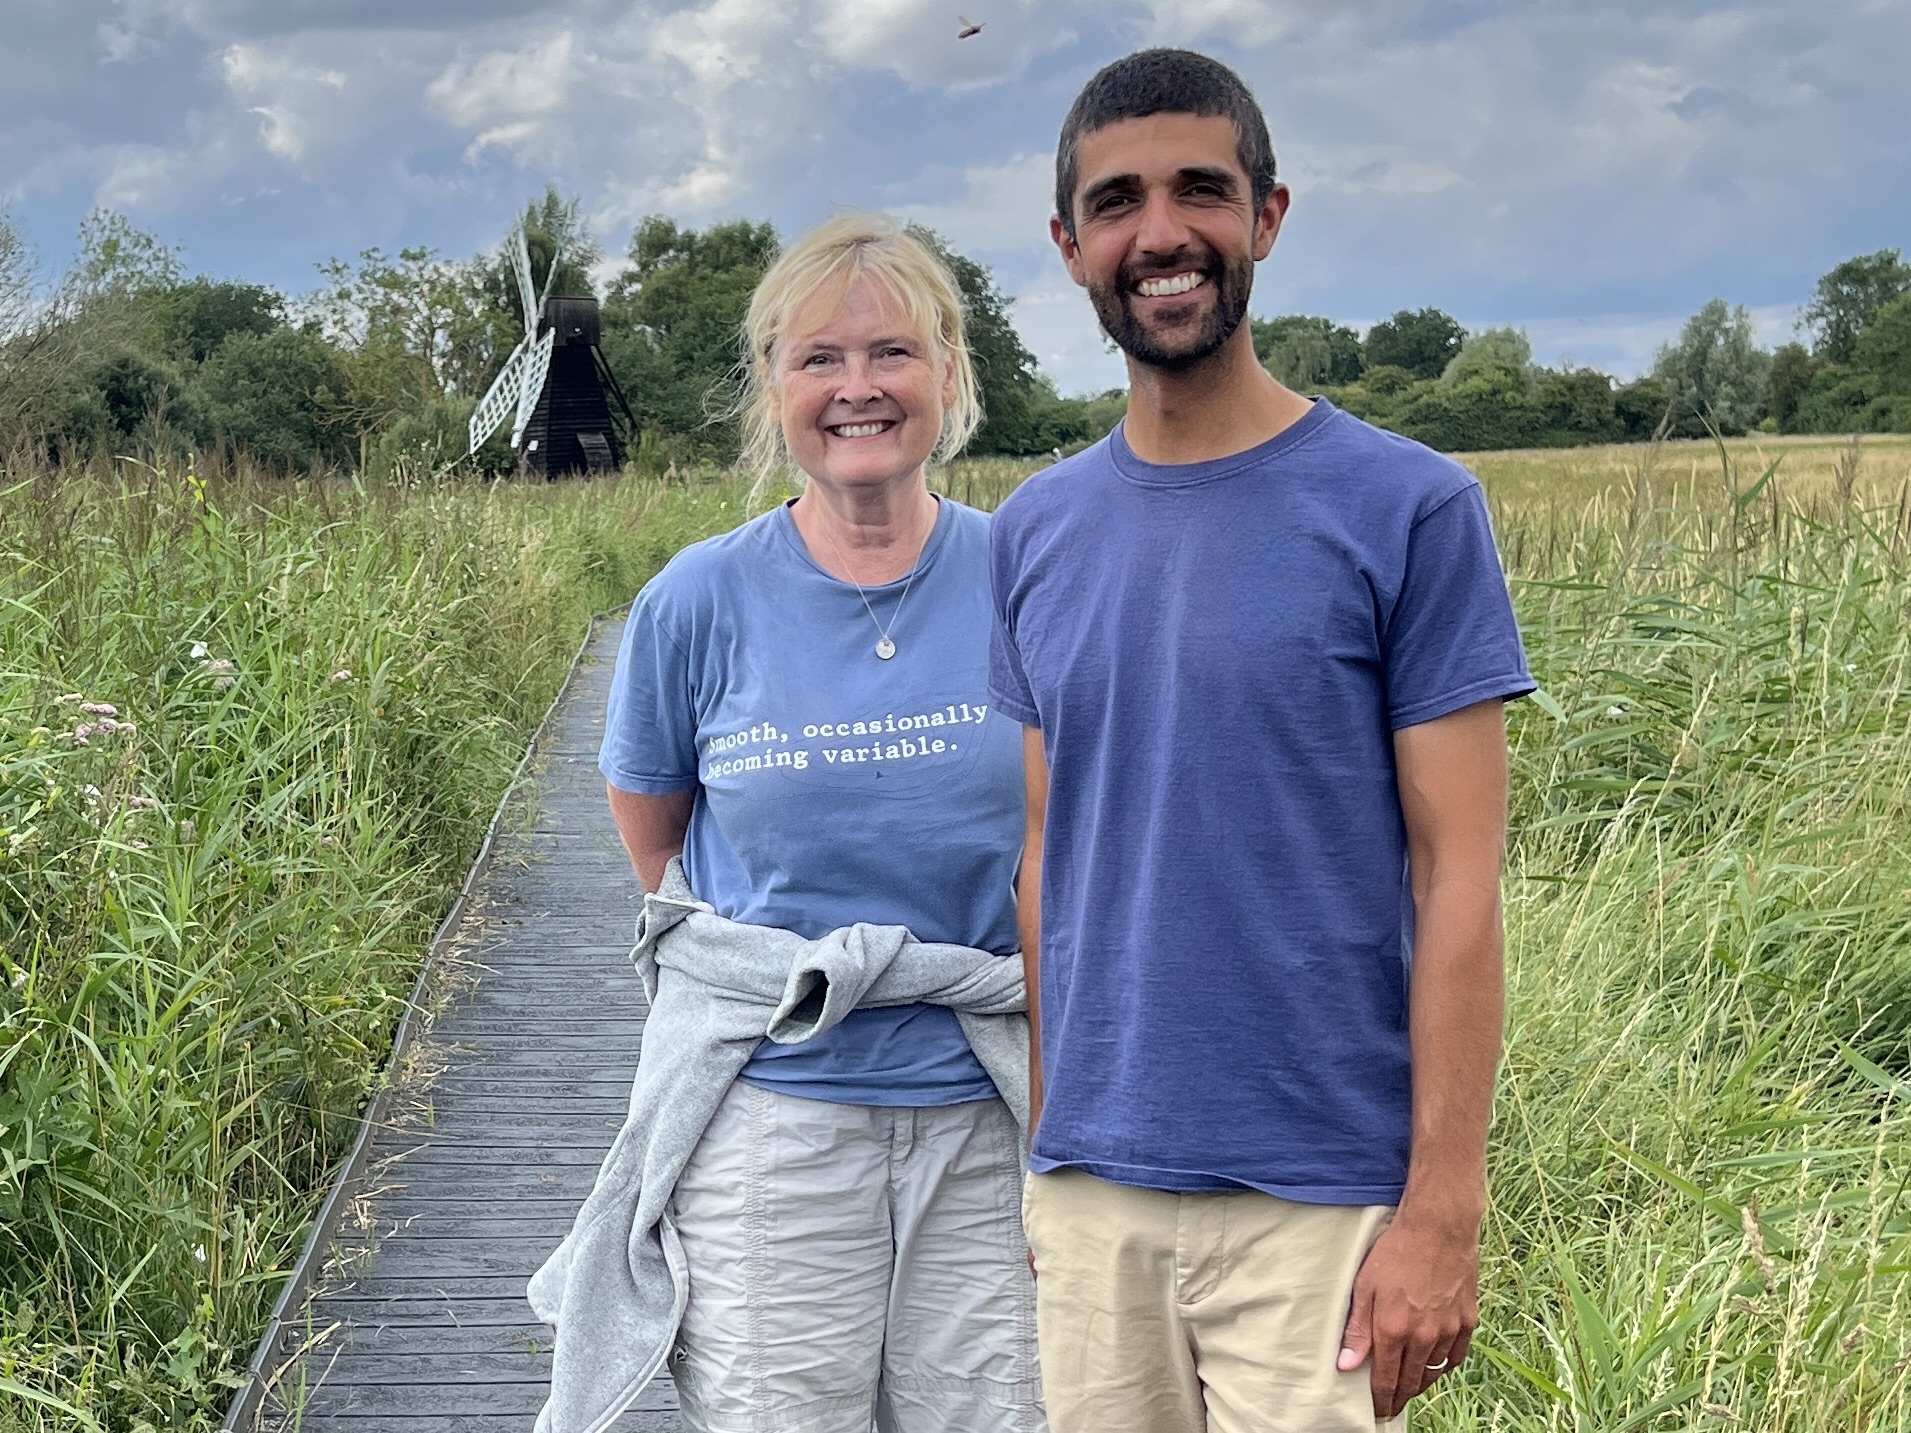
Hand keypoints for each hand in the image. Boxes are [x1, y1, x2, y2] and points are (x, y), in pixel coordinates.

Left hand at [1336, 1213, 1479, 1419]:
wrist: (1438, 1227)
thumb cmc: (1396, 1251)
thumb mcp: (1364, 1285)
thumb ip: (1357, 1329)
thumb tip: (1347, 1365)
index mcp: (1394, 1330)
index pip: (1386, 1381)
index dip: (1380, 1401)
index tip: (1376, 1412)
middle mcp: (1423, 1337)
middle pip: (1411, 1382)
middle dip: (1399, 1398)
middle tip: (1390, 1406)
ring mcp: (1449, 1330)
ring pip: (1434, 1372)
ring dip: (1420, 1383)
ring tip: (1409, 1387)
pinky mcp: (1467, 1320)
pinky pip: (1456, 1356)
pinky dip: (1444, 1364)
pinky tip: (1435, 1364)